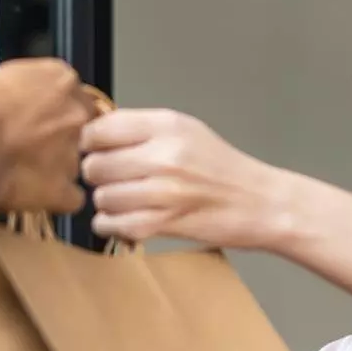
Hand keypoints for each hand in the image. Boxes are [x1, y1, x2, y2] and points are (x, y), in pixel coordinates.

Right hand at [0, 58, 92, 213]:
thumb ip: (8, 91)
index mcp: (60, 78)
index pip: (69, 92)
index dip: (50, 108)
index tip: (32, 117)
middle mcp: (76, 112)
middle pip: (80, 126)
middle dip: (59, 137)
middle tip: (29, 146)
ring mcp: (74, 151)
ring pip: (75, 162)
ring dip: (55, 168)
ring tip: (22, 173)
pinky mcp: (65, 188)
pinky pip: (70, 198)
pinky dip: (56, 199)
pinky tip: (34, 196)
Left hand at [80, 109, 282, 247]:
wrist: (261, 203)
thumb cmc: (223, 169)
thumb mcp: (186, 131)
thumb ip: (141, 128)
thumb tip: (94, 132)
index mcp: (167, 126)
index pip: (99, 129)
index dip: (90, 143)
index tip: (96, 151)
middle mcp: (164, 155)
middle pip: (94, 165)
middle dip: (97, 175)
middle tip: (112, 179)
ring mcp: (163, 191)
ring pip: (100, 197)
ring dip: (106, 203)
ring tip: (124, 201)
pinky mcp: (163, 223)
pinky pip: (112, 224)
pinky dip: (111, 225)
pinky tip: (125, 218)